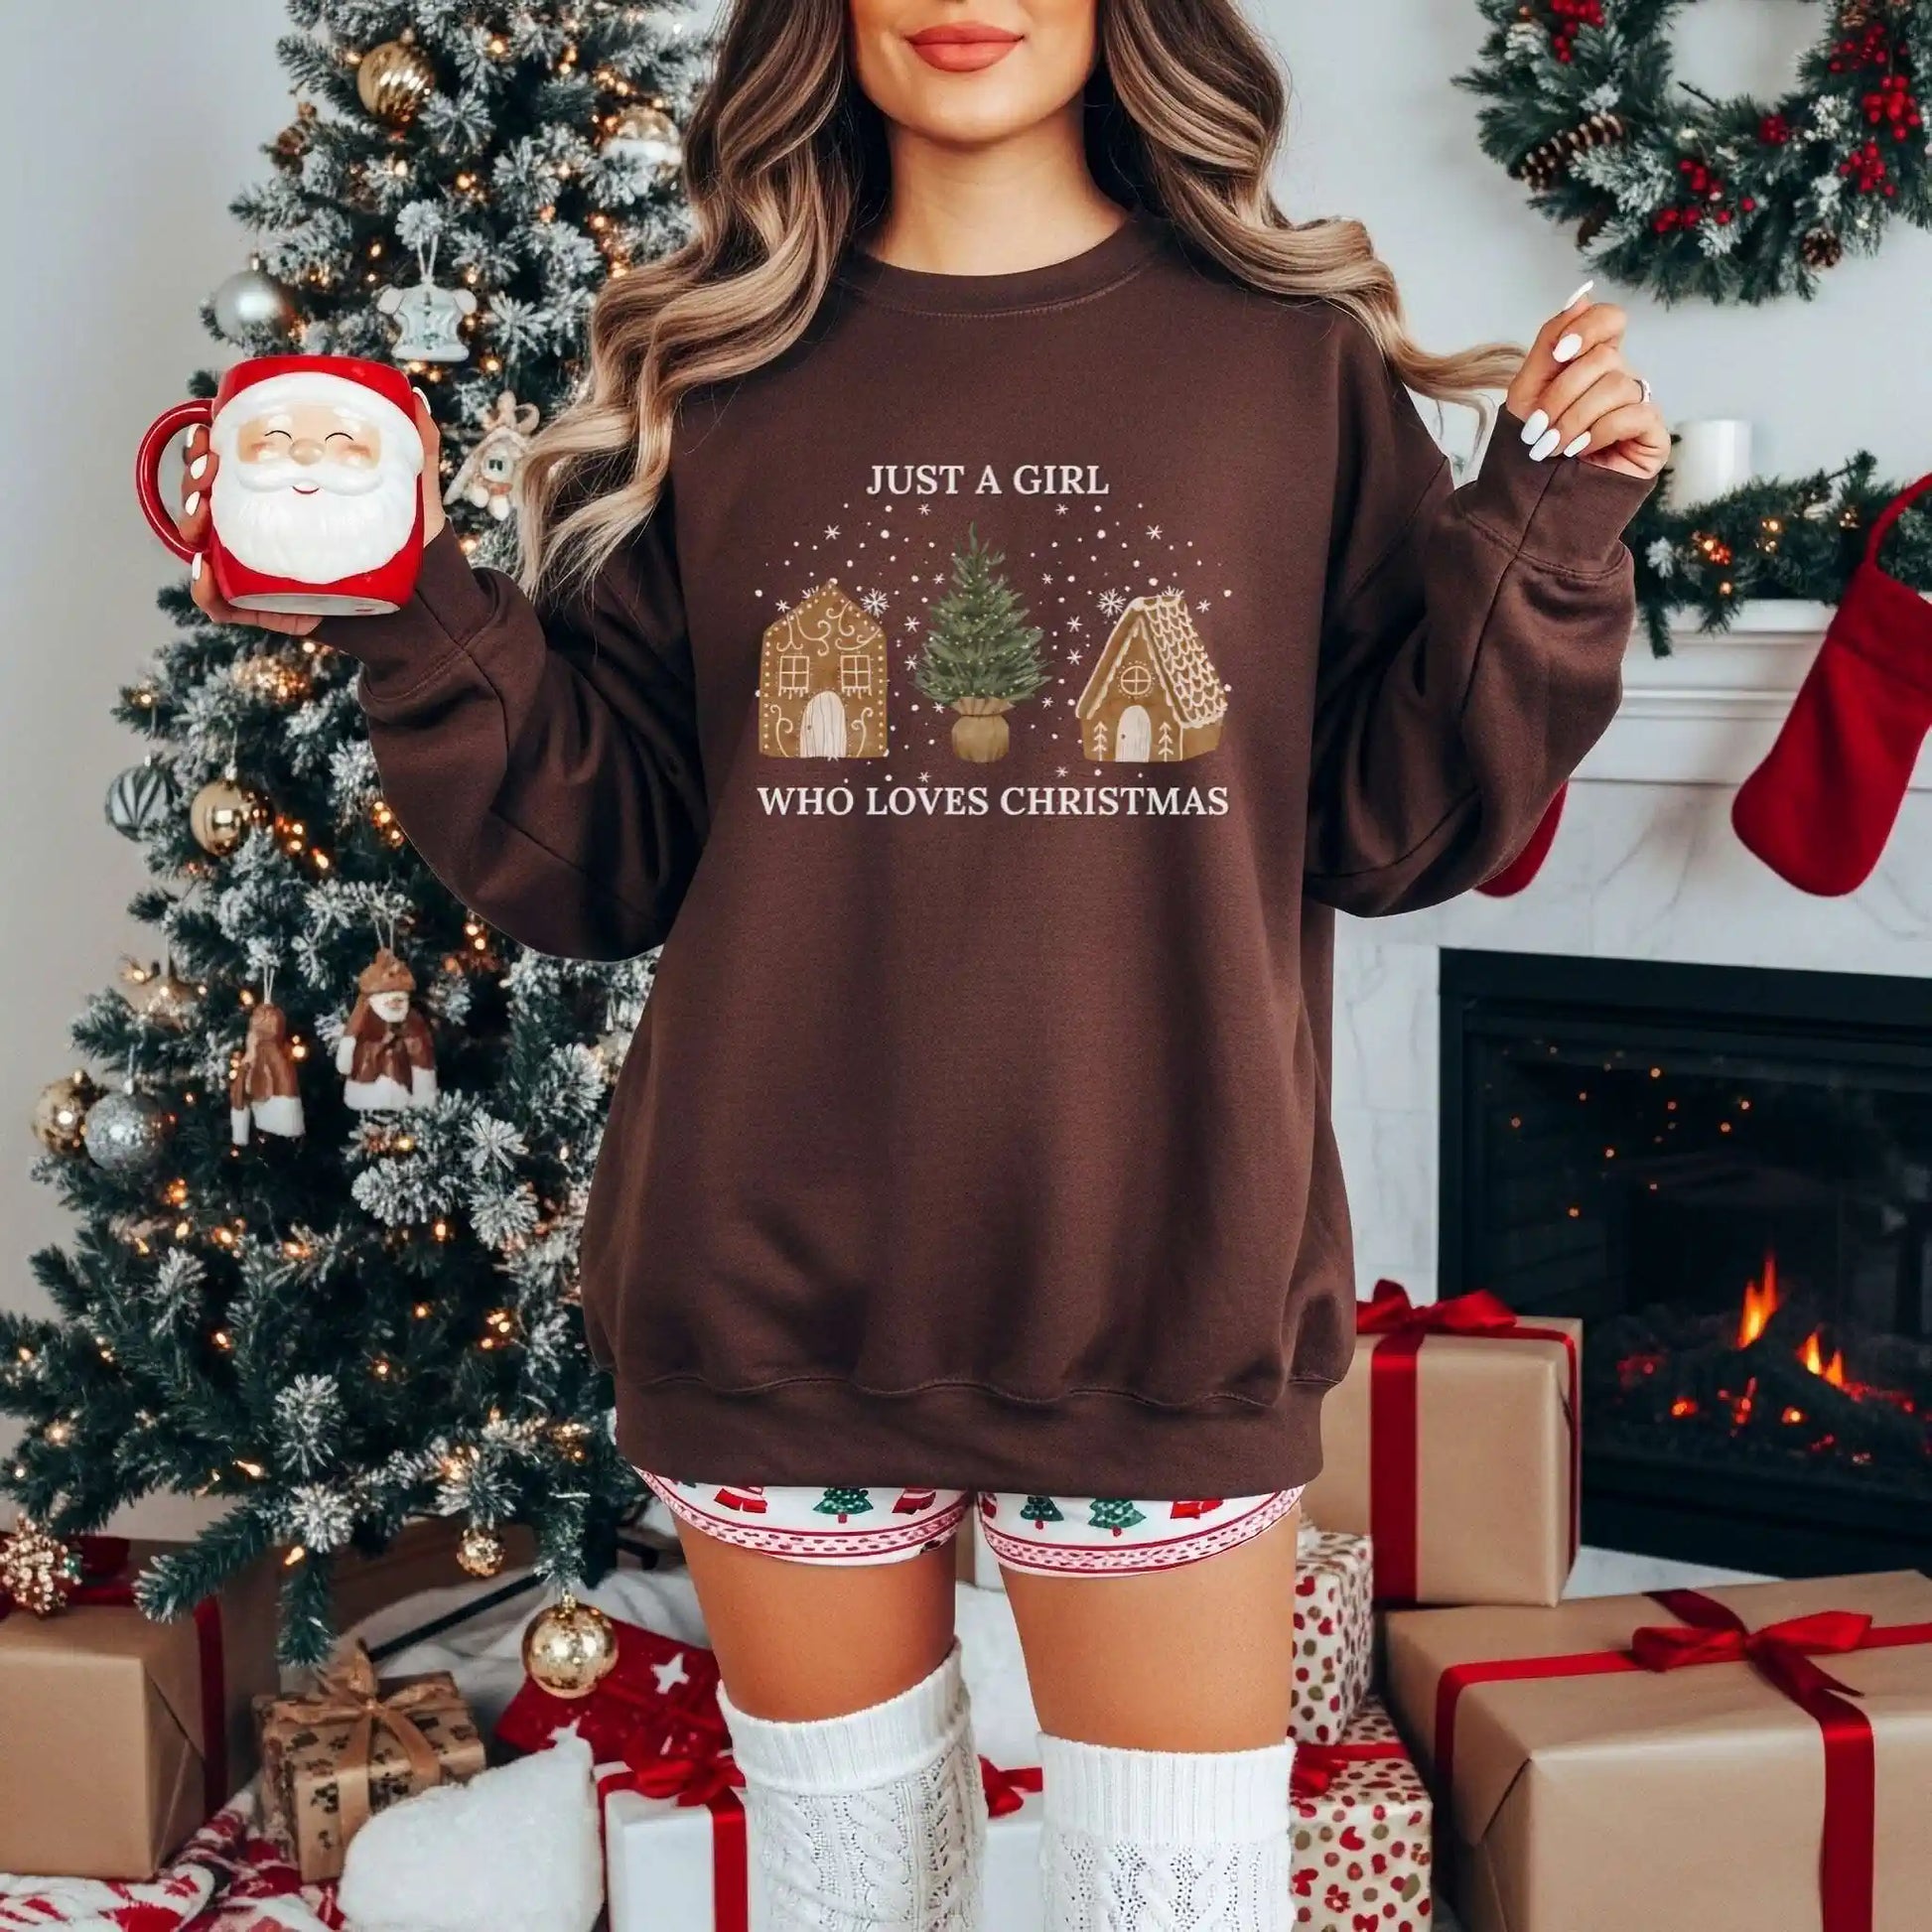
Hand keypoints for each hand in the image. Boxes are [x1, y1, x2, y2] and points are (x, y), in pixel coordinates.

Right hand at [180, 389, 445, 632]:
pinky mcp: (269, 607)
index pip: (231, 460)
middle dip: (193, 476)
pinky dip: (207, 590)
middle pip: (208, 495)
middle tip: (208, 468)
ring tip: (203, 511)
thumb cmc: (411, 548)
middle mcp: (268, 524)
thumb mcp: (414, 491)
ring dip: (191, 520)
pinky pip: (225, 603)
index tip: (208, 432)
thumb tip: (413, 398)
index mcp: (288, 491)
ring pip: (206, 542)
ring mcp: (262, 566)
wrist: (428, 607)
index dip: (207, 443)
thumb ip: (418, 446)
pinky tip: (206, 569)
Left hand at [1503, 284, 1668, 480]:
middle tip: (1538, 428)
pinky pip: (1634, 414)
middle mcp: (1620, 378)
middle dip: (1562, 393)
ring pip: (1616, 386)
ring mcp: (1639, 406)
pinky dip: (1600, 432)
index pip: (1609, 320)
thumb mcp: (1528, 390)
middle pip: (1604, 357)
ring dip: (1574, 419)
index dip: (1586, 328)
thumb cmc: (1532, 445)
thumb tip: (1581, 296)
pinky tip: (1581, 451)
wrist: (1534, 500)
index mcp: (1592, 362)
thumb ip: (1550, 342)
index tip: (1557, 355)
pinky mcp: (1653, 437)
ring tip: (1552, 447)